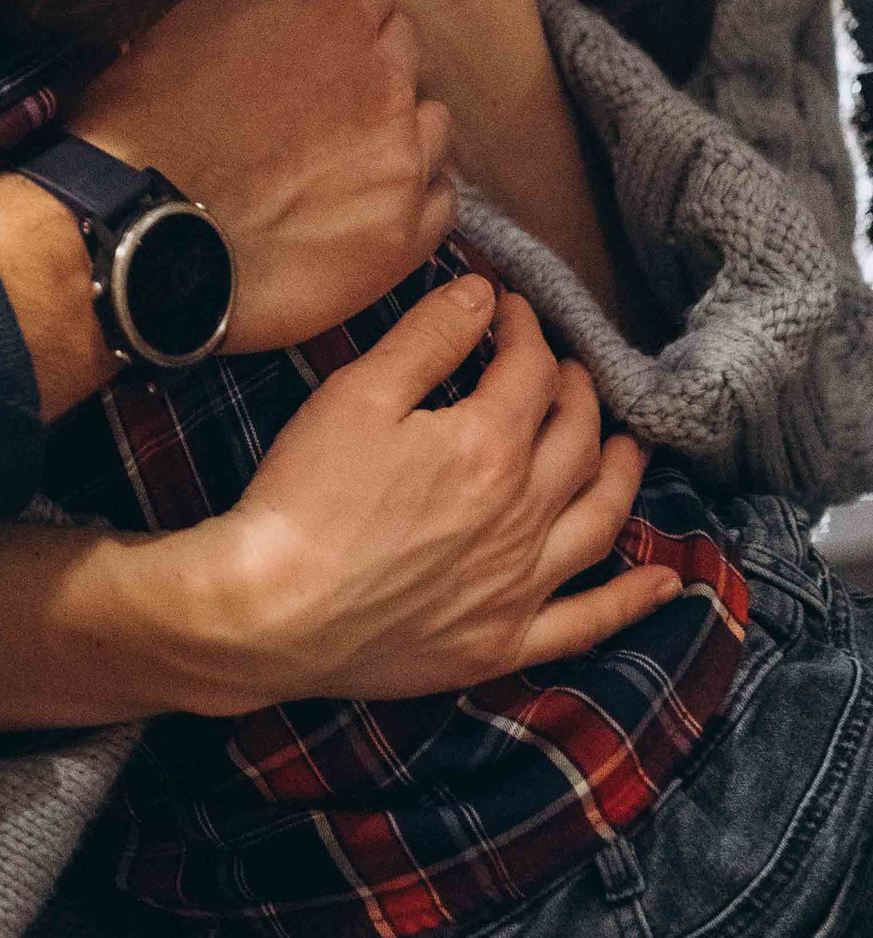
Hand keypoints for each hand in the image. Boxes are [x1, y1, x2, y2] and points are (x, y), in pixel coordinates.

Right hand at [70, 0, 455, 349]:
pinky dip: (409, 194)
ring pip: (430, 121)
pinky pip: (440, 199)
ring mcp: (402, 158)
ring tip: (340, 151)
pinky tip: (362, 201)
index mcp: (338, 13)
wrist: (143, 228)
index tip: (316, 15)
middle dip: (365, 58)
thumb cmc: (150, 118)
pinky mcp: (403, 233)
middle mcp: (386, 79)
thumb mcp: (190, 10)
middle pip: (403, 47)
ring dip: (394, 126)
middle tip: (315, 89)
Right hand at [207, 276, 674, 700]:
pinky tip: (666, 582)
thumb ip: (427, 339)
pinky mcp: (504, 642)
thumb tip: (483, 295)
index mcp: (487, 446)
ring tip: (630, 447)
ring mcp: (520, 584)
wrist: (270, 611)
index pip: (529, 372)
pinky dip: (634, 600)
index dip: (524, 330)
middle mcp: (522, 514)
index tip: (508, 310)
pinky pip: (589, 621)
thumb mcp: (355, 395)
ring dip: (623, 475)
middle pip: (576, 439)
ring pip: (600, 519)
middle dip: (576, 391)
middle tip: (565, 370)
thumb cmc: (304, 497)